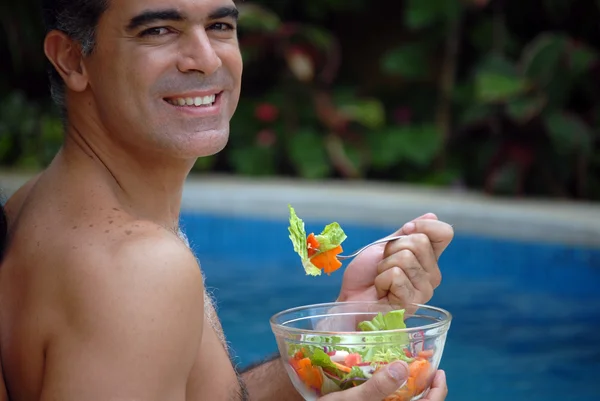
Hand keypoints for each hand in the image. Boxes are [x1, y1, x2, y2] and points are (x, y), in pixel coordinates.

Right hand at [319, 361, 447, 400]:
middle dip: (427, 388)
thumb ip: (377, 387)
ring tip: (411, 370)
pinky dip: (395, 392)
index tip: (439, 371)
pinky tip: (389, 380)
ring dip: (412, 389)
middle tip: (428, 367)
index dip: (438, 391)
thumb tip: (402, 367)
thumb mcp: (351, 400)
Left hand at [337, 213, 453, 309]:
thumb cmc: (367, 275)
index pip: (444, 233)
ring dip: (384, 266)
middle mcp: (432, 275)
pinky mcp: (412, 302)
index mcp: (429, 259)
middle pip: (419, 242)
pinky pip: (396, 275)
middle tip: (384, 265)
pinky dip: (381, 280)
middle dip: (392, 249)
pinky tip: (381, 292)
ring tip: (381, 279)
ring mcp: (424, 290)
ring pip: (406, 258)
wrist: (351, 298)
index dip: (422, 226)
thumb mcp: (385, 246)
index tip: (405, 231)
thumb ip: (406, 233)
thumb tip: (432, 216)